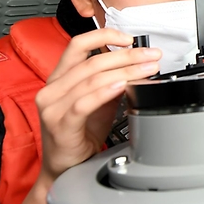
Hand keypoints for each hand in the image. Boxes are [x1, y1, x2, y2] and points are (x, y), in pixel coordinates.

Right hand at [35, 28, 160, 185]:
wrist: (64, 168)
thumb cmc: (78, 135)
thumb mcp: (98, 103)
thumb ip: (112, 84)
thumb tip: (138, 68)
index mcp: (59, 78)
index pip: (77, 45)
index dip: (104, 35)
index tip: (129, 38)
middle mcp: (52, 89)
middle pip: (92, 61)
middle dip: (127, 56)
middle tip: (151, 56)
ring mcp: (53, 106)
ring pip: (91, 79)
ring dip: (124, 72)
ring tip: (146, 70)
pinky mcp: (60, 124)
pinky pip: (83, 103)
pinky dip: (105, 92)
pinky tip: (122, 86)